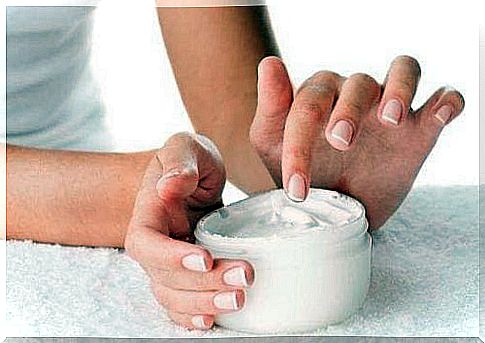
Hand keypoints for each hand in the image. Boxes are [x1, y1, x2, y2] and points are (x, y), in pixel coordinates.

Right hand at [125, 133, 253, 329]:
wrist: (189, 177)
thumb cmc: (187, 160)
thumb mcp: (184, 147)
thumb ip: (179, 161)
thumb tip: (169, 187)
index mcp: (148, 216)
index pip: (146, 245)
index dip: (170, 257)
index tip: (204, 257)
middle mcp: (154, 246)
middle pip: (165, 278)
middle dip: (203, 283)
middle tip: (243, 276)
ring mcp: (168, 263)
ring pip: (174, 296)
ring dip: (204, 303)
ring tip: (238, 299)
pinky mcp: (184, 274)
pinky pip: (181, 303)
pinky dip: (194, 315)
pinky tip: (214, 319)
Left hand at [250, 56, 464, 228]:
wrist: (333, 205)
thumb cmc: (301, 170)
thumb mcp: (272, 144)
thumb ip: (271, 106)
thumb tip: (269, 62)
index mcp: (319, 96)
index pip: (311, 102)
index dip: (300, 143)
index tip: (297, 188)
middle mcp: (355, 96)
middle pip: (359, 84)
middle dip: (349, 111)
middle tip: (341, 142)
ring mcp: (389, 109)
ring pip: (404, 70)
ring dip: (400, 88)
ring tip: (391, 118)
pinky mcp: (420, 128)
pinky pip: (444, 99)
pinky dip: (447, 101)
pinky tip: (440, 113)